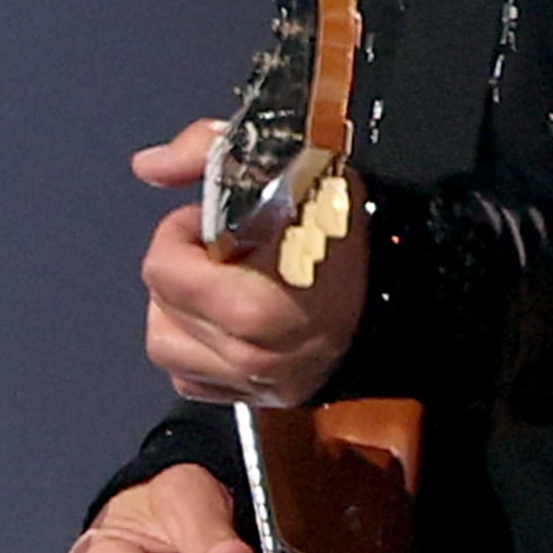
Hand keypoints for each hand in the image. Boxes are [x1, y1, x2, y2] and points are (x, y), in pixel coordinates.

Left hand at [135, 118, 363, 408]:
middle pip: (160, 303)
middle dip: (179, 266)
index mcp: (257, 307)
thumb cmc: (343, 225)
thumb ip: (206, 153)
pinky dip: (193, 350)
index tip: (211, 221)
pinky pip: (188, 379)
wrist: (404, 284)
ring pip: (164, 345)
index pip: (163, 269)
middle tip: (218, 249)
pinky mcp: (258, 399)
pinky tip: (221, 323)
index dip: (179, 233)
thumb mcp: (288, 166)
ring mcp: (257, 382)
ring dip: (177, 310)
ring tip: (214, 286)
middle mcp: (253, 354)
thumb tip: (147, 166)